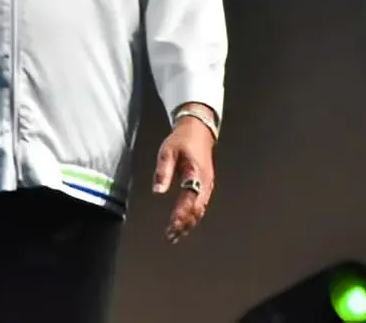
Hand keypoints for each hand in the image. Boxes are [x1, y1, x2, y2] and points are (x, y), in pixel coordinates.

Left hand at [152, 112, 215, 243]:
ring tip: (176, 235)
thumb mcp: (167, 151)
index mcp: (196, 174)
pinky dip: (193, 217)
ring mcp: (208, 185)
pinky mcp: (206, 186)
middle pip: (196, 210)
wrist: (199, 130)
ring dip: (188, 223)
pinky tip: (185, 224)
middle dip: (184, 224)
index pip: (189, 200)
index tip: (171, 226)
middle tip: (171, 236)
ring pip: (200, 210)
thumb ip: (162, 172)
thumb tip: (158, 192)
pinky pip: (201, 205)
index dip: (180, 215)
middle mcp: (205, 183)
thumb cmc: (181, 140)